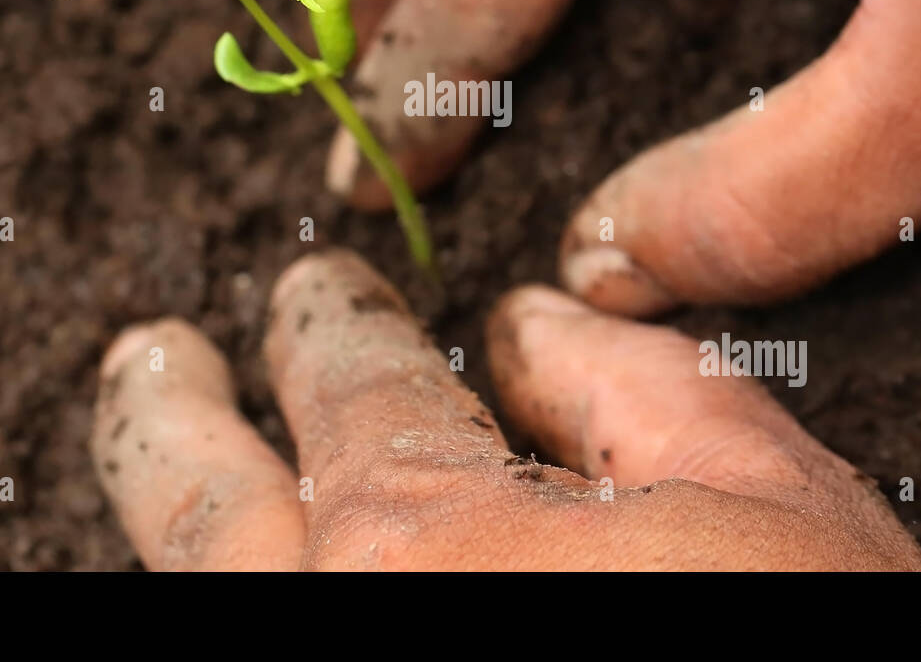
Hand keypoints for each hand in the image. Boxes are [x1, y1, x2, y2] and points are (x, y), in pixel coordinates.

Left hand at [91, 250, 920, 569]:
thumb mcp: (766, 509)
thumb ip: (640, 387)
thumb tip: (543, 329)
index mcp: (425, 544)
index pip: (350, 381)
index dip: (333, 320)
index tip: (317, 292)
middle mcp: (325, 630)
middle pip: (199, 502)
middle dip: (169, 414)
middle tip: (154, 357)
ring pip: (200, 589)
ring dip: (177, 516)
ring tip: (160, 445)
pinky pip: (250, 636)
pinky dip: (242, 589)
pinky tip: (259, 567)